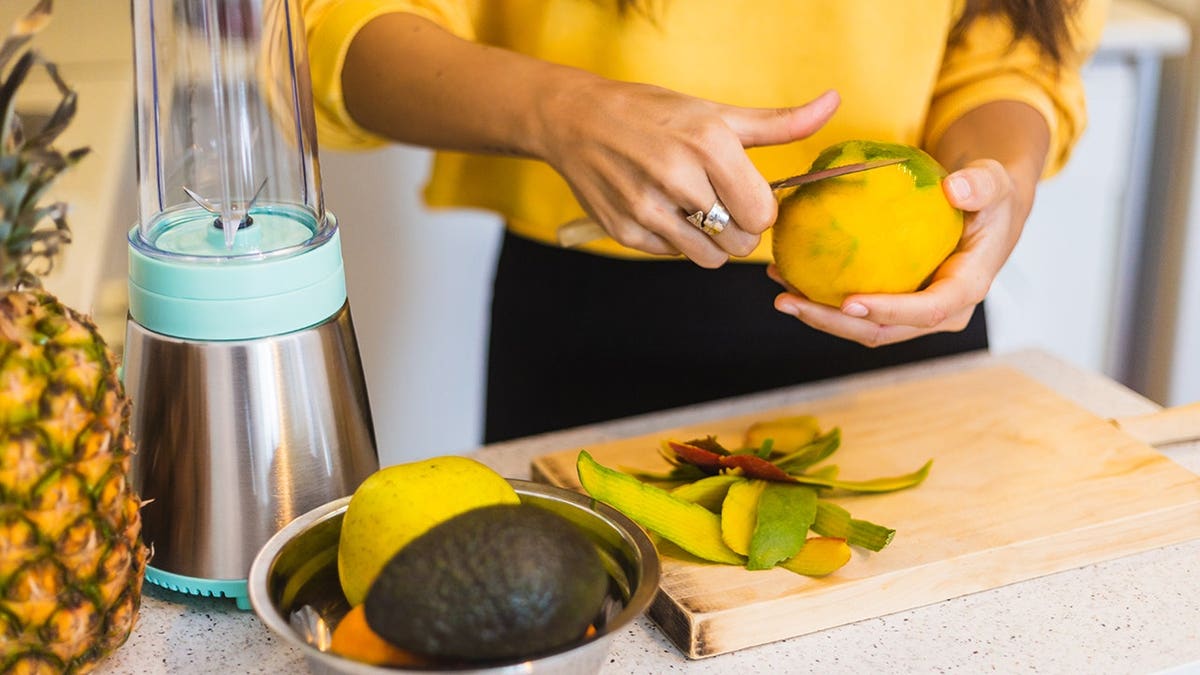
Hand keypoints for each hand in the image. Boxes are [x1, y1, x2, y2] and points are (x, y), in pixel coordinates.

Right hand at [536, 82, 838, 267]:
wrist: (577, 120)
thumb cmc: (655, 114)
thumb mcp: (716, 113)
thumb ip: (779, 122)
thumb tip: (832, 104)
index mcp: (709, 144)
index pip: (762, 215)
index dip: (760, 209)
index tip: (745, 193)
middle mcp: (678, 178)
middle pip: (739, 243)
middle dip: (738, 230)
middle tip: (720, 204)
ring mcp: (648, 208)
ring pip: (708, 258)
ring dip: (709, 240)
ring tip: (692, 209)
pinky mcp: (624, 230)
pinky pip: (673, 255)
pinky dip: (674, 240)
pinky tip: (661, 210)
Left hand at [770, 159, 1032, 345]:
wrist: (985, 211)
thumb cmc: (988, 197)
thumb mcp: (993, 184)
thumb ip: (981, 185)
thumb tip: (955, 188)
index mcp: (965, 290)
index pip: (926, 311)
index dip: (887, 311)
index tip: (847, 302)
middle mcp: (940, 313)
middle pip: (881, 331)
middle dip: (832, 322)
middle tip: (788, 301)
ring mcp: (915, 313)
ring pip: (862, 328)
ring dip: (818, 315)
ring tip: (779, 292)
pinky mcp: (895, 304)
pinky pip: (856, 310)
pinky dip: (822, 299)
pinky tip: (790, 277)